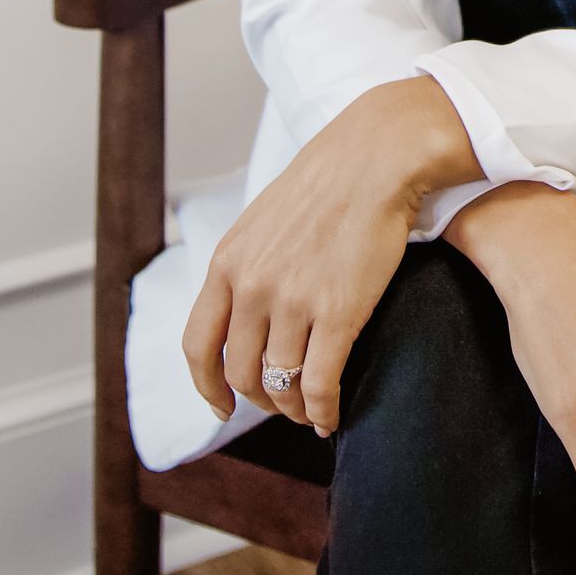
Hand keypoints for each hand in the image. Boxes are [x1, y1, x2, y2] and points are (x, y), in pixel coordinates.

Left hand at [183, 76, 480, 434]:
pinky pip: (319, 384)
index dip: (207, 386)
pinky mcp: (338, 313)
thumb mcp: (265, 220)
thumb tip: (244, 306)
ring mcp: (293, 302)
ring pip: (280, 384)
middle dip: (259, 399)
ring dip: (295, 408)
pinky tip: (331, 417)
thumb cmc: (330, 182)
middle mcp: (252, 286)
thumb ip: (248, 264)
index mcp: (228, 262)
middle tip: (283, 402)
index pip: (198, 345)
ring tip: (311, 411)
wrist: (377, 157)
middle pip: (240, 372)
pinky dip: (323, 411)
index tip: (221, 405)